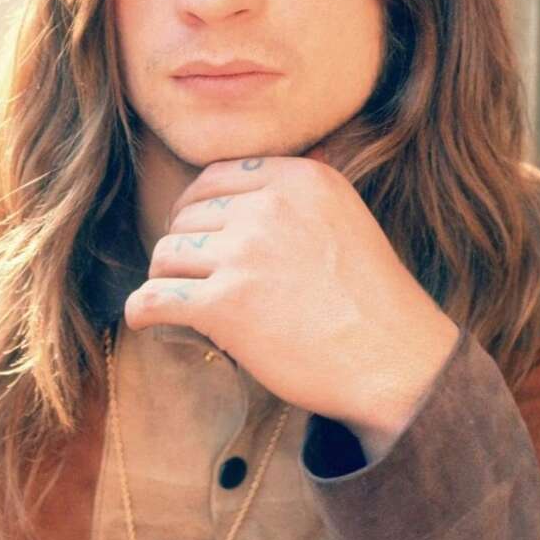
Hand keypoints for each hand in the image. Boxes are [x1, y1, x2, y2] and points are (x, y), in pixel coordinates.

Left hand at [124, 151, 459, 457]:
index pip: (214, 177)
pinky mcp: (226, 305)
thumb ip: (293, 198)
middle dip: (185, 247)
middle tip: (195, 277)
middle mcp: (268, 207)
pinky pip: (155, 298)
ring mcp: (245, 254)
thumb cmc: (373, 299)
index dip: (195, 206)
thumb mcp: (344, 217)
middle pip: (187, 216)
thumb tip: (232, 188)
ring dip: (166, 279)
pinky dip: (142, 310)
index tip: (195, 232)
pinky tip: (143, 319)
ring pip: (166, 254)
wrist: (397, 362)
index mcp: (299, 178)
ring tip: (179, 301)